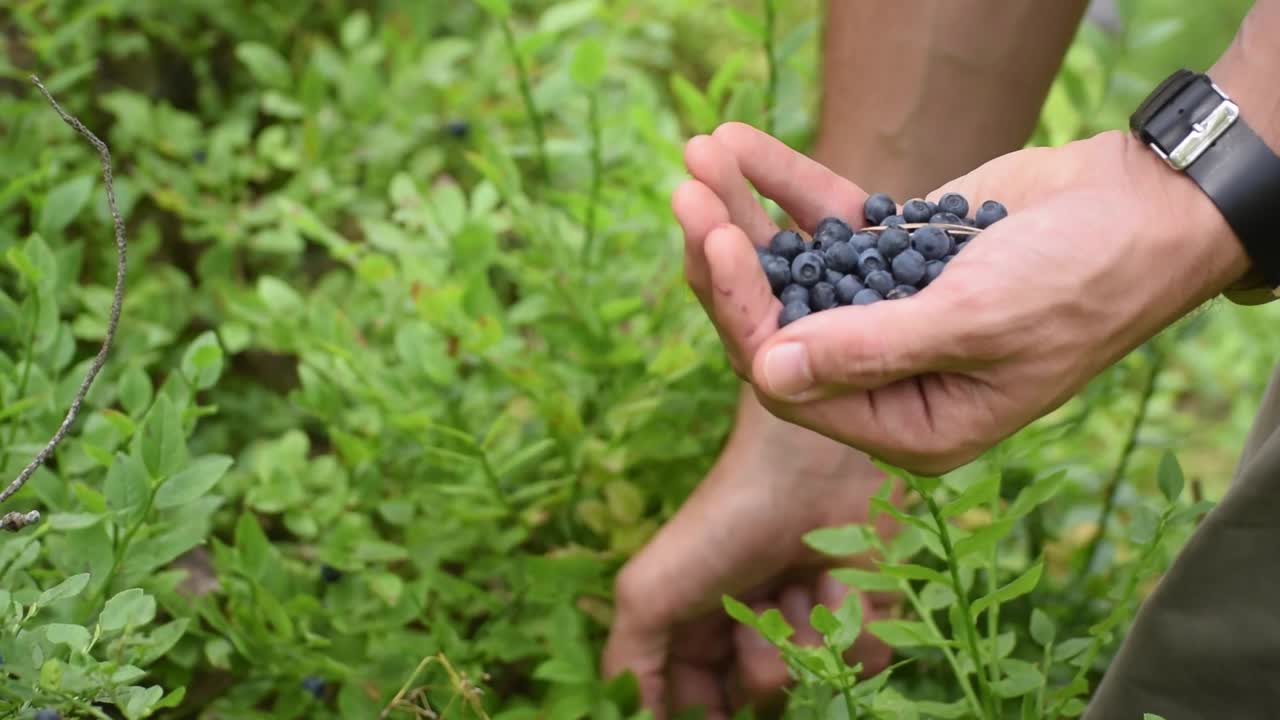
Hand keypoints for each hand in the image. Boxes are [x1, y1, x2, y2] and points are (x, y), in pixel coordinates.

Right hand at [603, 386, 899, 719]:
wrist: (807, 461)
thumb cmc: (721, 522)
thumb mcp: (648, 592)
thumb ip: (630, 667)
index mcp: (695, 642)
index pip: (697, 712)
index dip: (708, 717)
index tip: (720, 704)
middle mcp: (750, 643)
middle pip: (758, 709)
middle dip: (758, 672)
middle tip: (752, 622)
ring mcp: (807, 632)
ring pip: (815, 691)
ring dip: (803, 639)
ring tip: (795, 585)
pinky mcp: (861, 617)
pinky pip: (867, 662)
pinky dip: (852, 622)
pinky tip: (834, 578)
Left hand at [677, 122, 1249, 474]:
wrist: (1147, 209)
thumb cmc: (1081, 282)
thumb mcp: (978, 322)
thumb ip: (871, 349)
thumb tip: (768, 369)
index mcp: (909, 422)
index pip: (794, 381)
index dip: (744, 313)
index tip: (715, 241)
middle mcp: (886, 375)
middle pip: (776, 322)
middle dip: (725, 259)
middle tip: (685, 191)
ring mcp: (884, 311)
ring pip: (790, 270)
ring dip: (742, 214)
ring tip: (698, 155)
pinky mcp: (891, 254)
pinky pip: (826, 222)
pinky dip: (786, 184)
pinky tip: (739, 145)